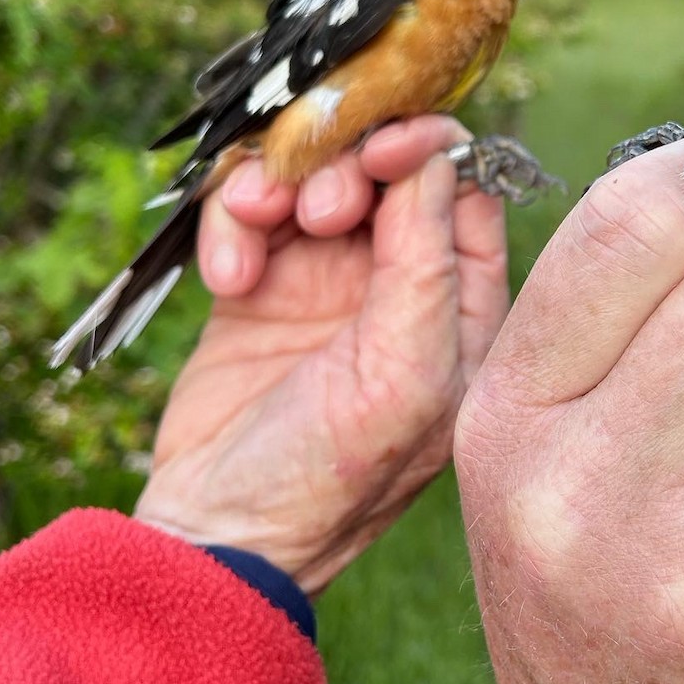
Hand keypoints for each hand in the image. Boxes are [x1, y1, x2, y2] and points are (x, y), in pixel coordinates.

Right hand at [134, 116, 508, 595]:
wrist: (217, 537)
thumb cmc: (332, 479)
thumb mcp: (403, 375)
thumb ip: (427, 266)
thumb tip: (439, 158)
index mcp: (461, 306)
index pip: (466, 194)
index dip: (429, 153)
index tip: (386, 146)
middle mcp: (402, 284)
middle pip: (387, 172)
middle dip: (349, 169)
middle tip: (318, 211)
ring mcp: (330, 280)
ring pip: (313, 178)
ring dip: (281, 186)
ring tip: (259, 226)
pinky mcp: (263, 282)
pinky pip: (250, 210)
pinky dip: (234, 223)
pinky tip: (227, 277)